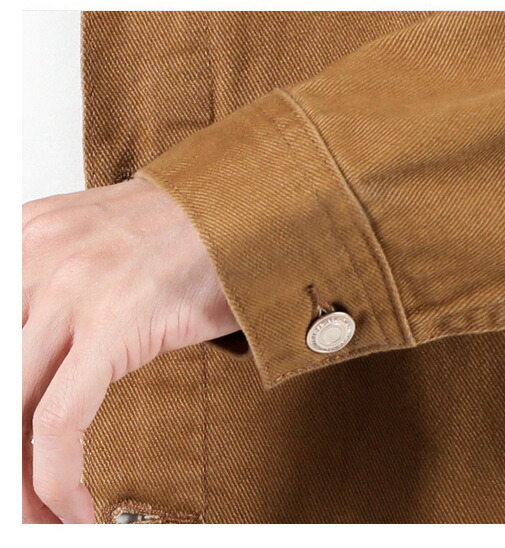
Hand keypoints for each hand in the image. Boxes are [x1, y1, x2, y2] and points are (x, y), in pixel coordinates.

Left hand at [22, 178, 240, 522]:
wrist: (249, 203)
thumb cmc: (190, 229)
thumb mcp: (99, 242)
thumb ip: (56, 285)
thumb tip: (50, 356)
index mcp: (21, 241)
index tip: (11, 458)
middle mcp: (31, 261)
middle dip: (2, 460)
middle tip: (15, 509)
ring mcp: (70, 290)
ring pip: (10, 410)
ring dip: (21, 484)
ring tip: (42, 520)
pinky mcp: (115, 322)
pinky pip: (62, 418)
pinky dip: (58, 476)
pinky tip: (76, 506)